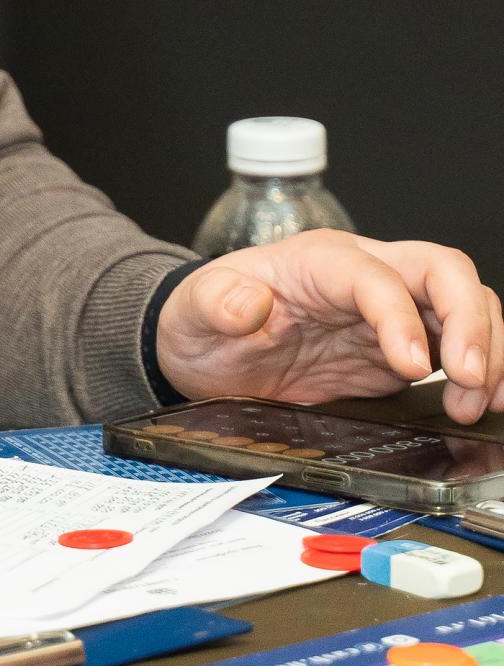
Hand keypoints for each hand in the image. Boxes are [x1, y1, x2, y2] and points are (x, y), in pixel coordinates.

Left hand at [156, 232, 503, 421]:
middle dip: (471, 322)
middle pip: (442, 272)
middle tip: (471, 380)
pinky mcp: (400, 351)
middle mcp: (364, 275)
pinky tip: (484, 404)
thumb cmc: (203, 321)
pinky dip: (481, 372)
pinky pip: (459, 347)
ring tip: (477, 404)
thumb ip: (215, 304)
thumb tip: (247, 304)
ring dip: (487, 351)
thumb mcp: (191, 314)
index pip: (376, 274)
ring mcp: (389, 313)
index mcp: (317, 261)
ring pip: (465, 305)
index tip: (411, 367)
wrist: (207, 348)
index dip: (400, 317)